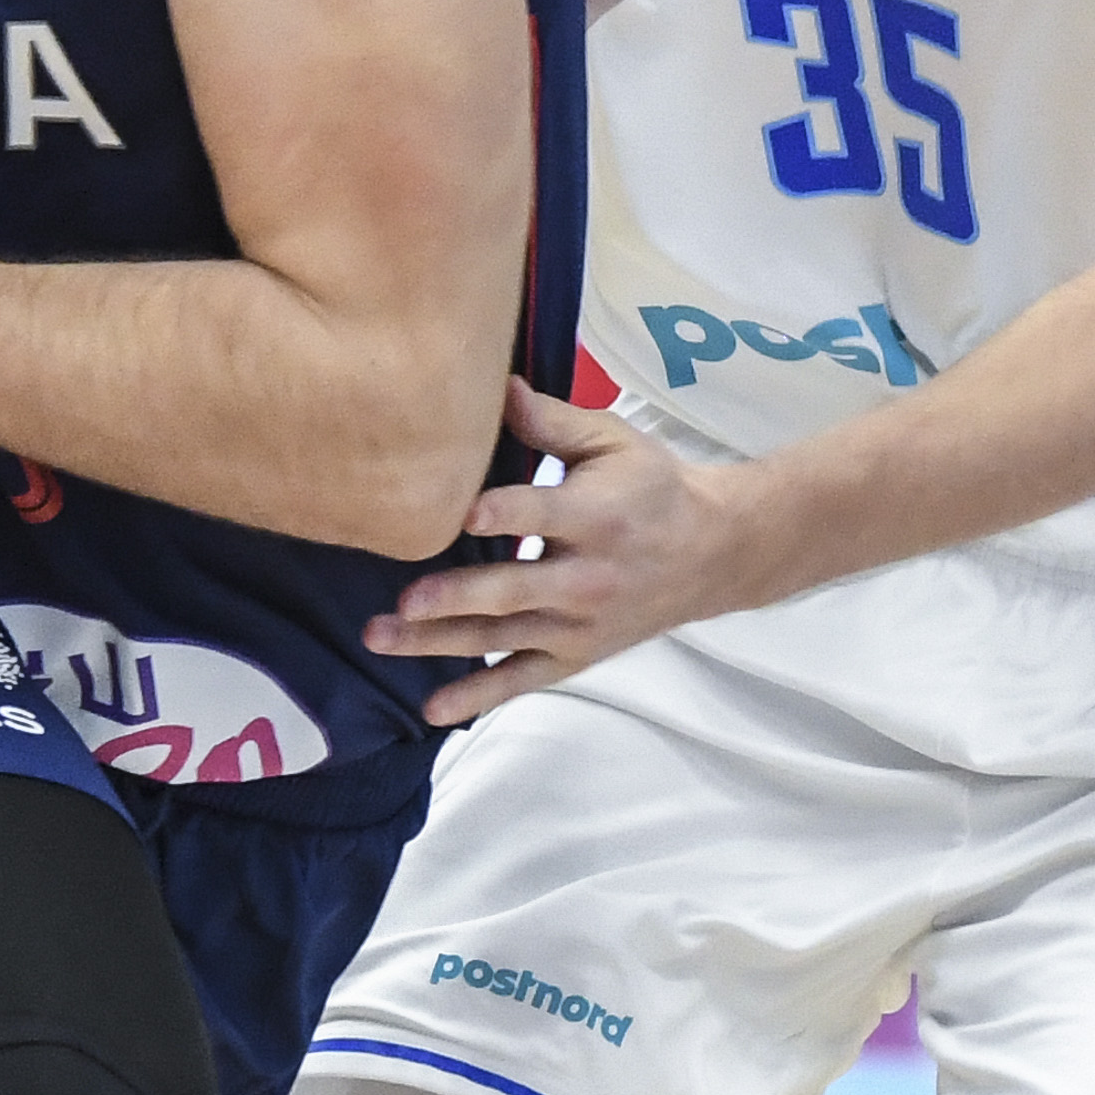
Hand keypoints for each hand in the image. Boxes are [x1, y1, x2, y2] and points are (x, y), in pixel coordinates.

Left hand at [365, 381, 759, 725]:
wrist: (712, 552)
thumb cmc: (651, 486)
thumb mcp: (612, 442)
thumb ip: (551, 421)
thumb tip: (495, 385)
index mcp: (597, 516)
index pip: (543, 515)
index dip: (506, 514)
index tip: (463, 515)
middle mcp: (587, 578)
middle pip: (515, 590)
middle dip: (458, 597)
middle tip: (405, 599)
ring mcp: (580, 625)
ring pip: (503, 638)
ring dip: (440, 642)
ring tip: (382, 636)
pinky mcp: (576, 655)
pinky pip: (521, 679)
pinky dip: (478, 697)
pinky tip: (432, 710)